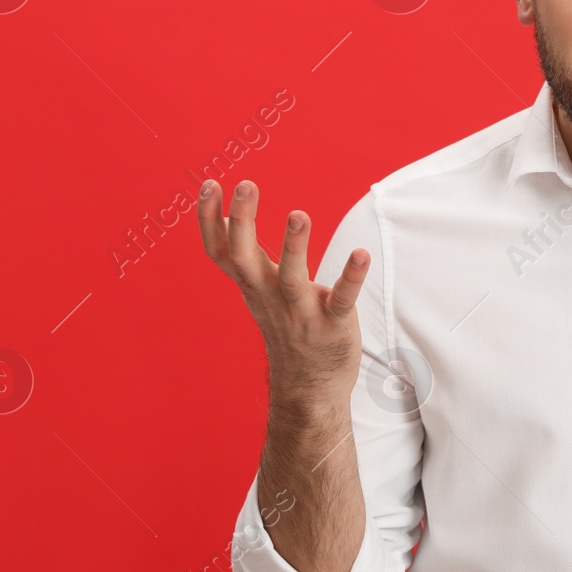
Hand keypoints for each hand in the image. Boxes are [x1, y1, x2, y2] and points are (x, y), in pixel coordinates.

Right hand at [197, 178, 370, 404]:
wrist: (308, 388)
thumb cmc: (286, 326)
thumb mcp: (259, 290)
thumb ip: (245, 256)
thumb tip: (225, 215)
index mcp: (253, 285)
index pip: (220, 252)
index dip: (209, 221)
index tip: (209, 184)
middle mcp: (270, 297)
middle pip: (245, 259)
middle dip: (242, 222)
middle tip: (245, 184)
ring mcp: (301, 313)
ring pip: (292, 279)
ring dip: (294, 247)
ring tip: (298, 214)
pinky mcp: (333, 326)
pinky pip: (342, 300)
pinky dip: (351, 277)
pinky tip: (362, 253)